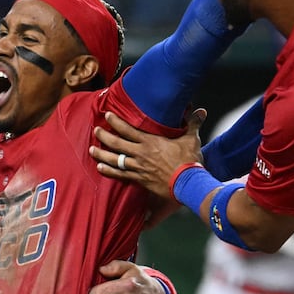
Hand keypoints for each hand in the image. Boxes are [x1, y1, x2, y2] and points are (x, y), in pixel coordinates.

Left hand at [91, 109, 205, 198]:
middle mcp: (141, 154)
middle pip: (117, 143)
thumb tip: (201, 110)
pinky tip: (100, 168)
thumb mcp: (192, 139)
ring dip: (102, 154)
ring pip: (115, 160)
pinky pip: (120, 175)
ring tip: (91, 150)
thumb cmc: (190, 161)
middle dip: (104, 136)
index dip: (116, 121)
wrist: (188, 183)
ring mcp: (139, 167)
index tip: (107, 115)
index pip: (129, 129)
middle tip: (95, 131)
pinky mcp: (139, 180)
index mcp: (151, 142)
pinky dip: (109, 171)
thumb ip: (193, 123)